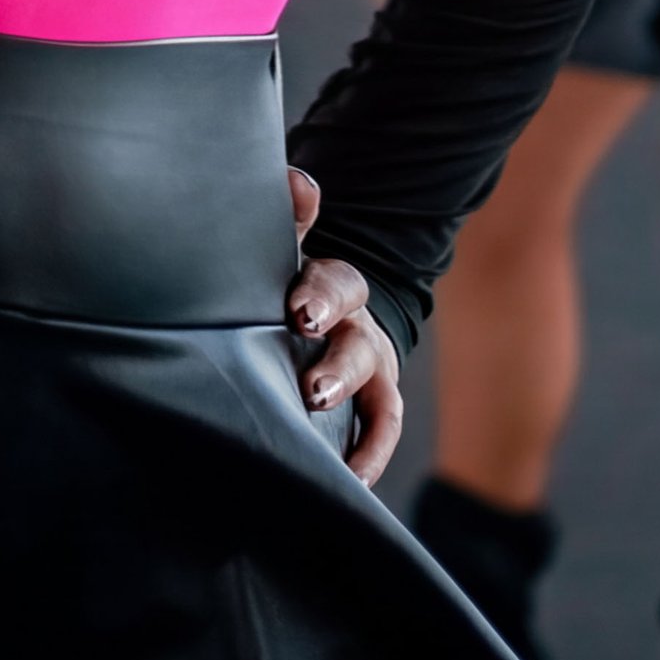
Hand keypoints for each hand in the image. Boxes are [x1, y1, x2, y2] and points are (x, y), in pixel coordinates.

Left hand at [285, 166, 402, 487]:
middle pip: (358, 343)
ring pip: (377, 390)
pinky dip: (371, 454)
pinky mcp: (372, 403)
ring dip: (355, 414)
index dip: (321, 297)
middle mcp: (357, 326)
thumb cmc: (281, 282)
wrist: (307, 312)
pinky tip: (350, 477)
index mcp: (329, 286)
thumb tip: (297, 182)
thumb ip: (285, 220)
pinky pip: (380, 429)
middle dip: (338, 366)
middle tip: (312, 391)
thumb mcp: (279, 251)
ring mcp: (370, 367)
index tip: (299, 314)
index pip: (336, 284)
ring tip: (328, 437)